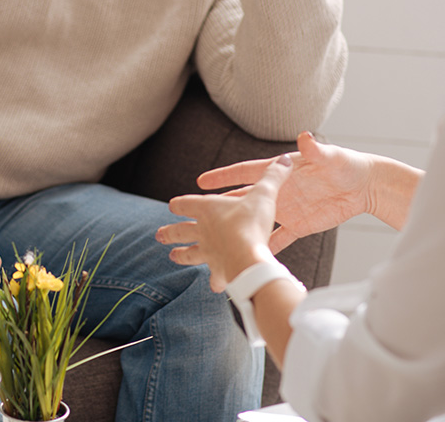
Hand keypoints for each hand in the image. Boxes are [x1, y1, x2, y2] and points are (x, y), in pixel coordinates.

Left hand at [158, 155, 292, 291]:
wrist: (248, 256)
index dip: (180, 204)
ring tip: (172, 257)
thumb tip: (285, 159)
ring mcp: (208, 252)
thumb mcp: (264, 195)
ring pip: (190, 254)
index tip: (172, 205)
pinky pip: (215, 276)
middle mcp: (203, 231)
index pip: (186, 203)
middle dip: (170, 232)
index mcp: (208, 209)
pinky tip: (215, 286)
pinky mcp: (219, 270)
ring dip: (182, 255)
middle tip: (159, 235)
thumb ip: (272, 178)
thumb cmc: (251, 222)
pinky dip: (215, 280)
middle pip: (181, 231)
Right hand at [196, 132, 372, 252]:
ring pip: (256, 220)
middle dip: (221, 206)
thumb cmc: (347, 165)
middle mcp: (278, 191)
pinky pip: (278, 239)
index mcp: (280, 172)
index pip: (246, 173)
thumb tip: (305, 136)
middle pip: (243, 199)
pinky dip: (266, 247)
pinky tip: (251, 257)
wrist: (365, 187)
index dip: (224, 177)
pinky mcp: (299, 226)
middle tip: (197, 214)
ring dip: (239, 228)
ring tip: (217, 240)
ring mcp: (287, 210)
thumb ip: (315, 150)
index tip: (201, 182)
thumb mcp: (330, 157)